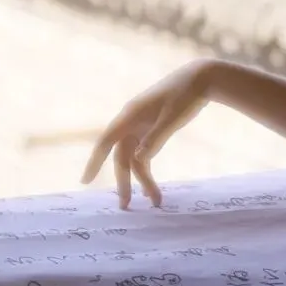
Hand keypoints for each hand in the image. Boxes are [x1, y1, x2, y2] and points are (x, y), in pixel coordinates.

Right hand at [81, 59, 215, 208]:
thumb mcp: (172, 119)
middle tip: (127, 206)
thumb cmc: (185, 96)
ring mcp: (142, 125)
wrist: (200, 79)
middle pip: (122, 156)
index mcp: (130, 116)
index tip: (85, 181)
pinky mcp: (153, 128)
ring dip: (142, 179)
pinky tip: (153, 186)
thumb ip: (155, 139)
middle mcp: (131, 122)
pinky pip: (145, 152)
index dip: (94, 162)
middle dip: (124, 181)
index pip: (105, 142)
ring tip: (155, 201)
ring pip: (135, 158)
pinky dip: (148, 168)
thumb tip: (139, 159)